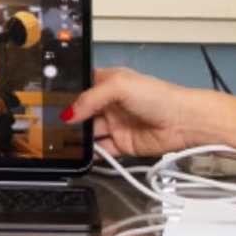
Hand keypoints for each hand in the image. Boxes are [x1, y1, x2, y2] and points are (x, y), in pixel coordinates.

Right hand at [64, 67, 235, 159]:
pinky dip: (91, 153)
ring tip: (62, 141)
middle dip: (69, 118)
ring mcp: (116, 124)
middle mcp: (111, 103)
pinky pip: (101, 150)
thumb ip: (90, 98)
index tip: (51, 102)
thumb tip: (70, 113)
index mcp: (109, 82)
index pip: (82, 86)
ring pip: (89, 132)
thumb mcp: (120, 86)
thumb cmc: (160, 96)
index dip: (67, 93)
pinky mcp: (123, 144)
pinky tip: (81, 153)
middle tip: (53, 125)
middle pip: (82, 111)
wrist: (184, 122)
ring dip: (77, 137)